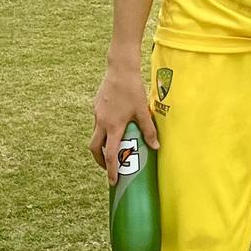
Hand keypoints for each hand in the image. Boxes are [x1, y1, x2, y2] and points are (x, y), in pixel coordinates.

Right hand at [88, 63, 158, 184]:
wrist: (120, 69)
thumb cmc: (133, 89)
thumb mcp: (143, 110)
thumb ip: (148, 130)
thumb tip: (156, 147)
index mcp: (113, 126)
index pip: (109, 155)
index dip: (110, 170)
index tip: (113, 182)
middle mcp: (101, 122)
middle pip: (94, 148)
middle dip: (100, 160)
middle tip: (109, 167)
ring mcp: (97, 113)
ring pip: (94, 134)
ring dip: (101, 144)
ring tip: (113, 146)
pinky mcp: (96, 105)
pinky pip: (97, 122)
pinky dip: (102, 129)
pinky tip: (114, 124)